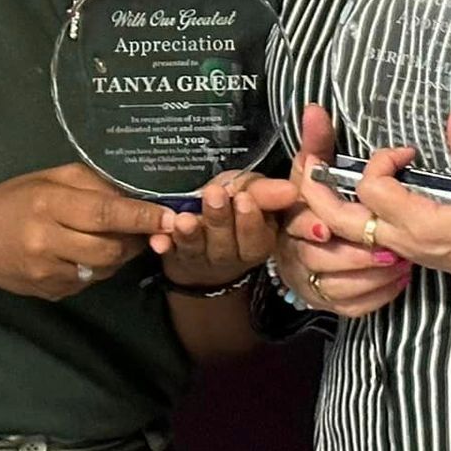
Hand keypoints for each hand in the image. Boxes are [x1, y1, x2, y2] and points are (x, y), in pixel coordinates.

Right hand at [0, 163, 174, 299]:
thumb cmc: (16, 199)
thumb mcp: (53, 179)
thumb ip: (95, 185)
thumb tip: (139, 197)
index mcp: (49, 205)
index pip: (105, 214)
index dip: (141, 217)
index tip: (170, 217)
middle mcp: (46, 242)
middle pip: (111, 248)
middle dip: (137, 239)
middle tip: (147, 228)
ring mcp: (46, 272)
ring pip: (104, 269)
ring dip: (119, 254)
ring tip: (114, 237)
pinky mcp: (48, 292)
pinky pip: (89, 281)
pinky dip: (98, 268)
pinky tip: (86, 252)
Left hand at [150, 168, 297, 289]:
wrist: (204, 236)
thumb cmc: (233, 208)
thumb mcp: (250, 193)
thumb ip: (266, 192)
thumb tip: (292, 190)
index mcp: (258, 243)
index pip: (257, 238)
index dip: (250, 220)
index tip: (244, 198)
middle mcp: (231, 257)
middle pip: (226, 245)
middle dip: (220, 219)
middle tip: (214, 194)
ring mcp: (202, 260)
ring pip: (198, 250)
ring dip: (191, 234)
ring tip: (184, 218)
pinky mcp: (175, 258)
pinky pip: (169, 253)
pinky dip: (164, 246)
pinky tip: (159, 239)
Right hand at [281, 104, 410, 317]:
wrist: (294, 245)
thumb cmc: (308, 201)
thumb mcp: (310, 170)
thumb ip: (316, 142)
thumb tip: (315, 108)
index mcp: (294, 219)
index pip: (302, 222)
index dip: (318, 224)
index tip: (340, 224)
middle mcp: (299, 253)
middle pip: (324, 259)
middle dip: (357, 254)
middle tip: (393, 248)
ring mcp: (314, 282)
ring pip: (340, 286)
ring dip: (371, 275)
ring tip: (403, 261)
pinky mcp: (330, 302)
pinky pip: (352, 306)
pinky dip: (377, 295)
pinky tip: (400, 278)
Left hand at [297, 106, 450, 303]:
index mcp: (422, 225)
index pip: (373, 189)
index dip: (381, 161)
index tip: (407, 152)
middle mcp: (404, 242)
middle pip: (340, 222)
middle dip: (317, 192)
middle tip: (309, 162)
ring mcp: (405, 251)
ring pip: (348, 235)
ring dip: (329, 206)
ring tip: (319, 179)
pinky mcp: (412, 253)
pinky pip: (366, 239)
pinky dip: (349, 218)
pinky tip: (354, 198)